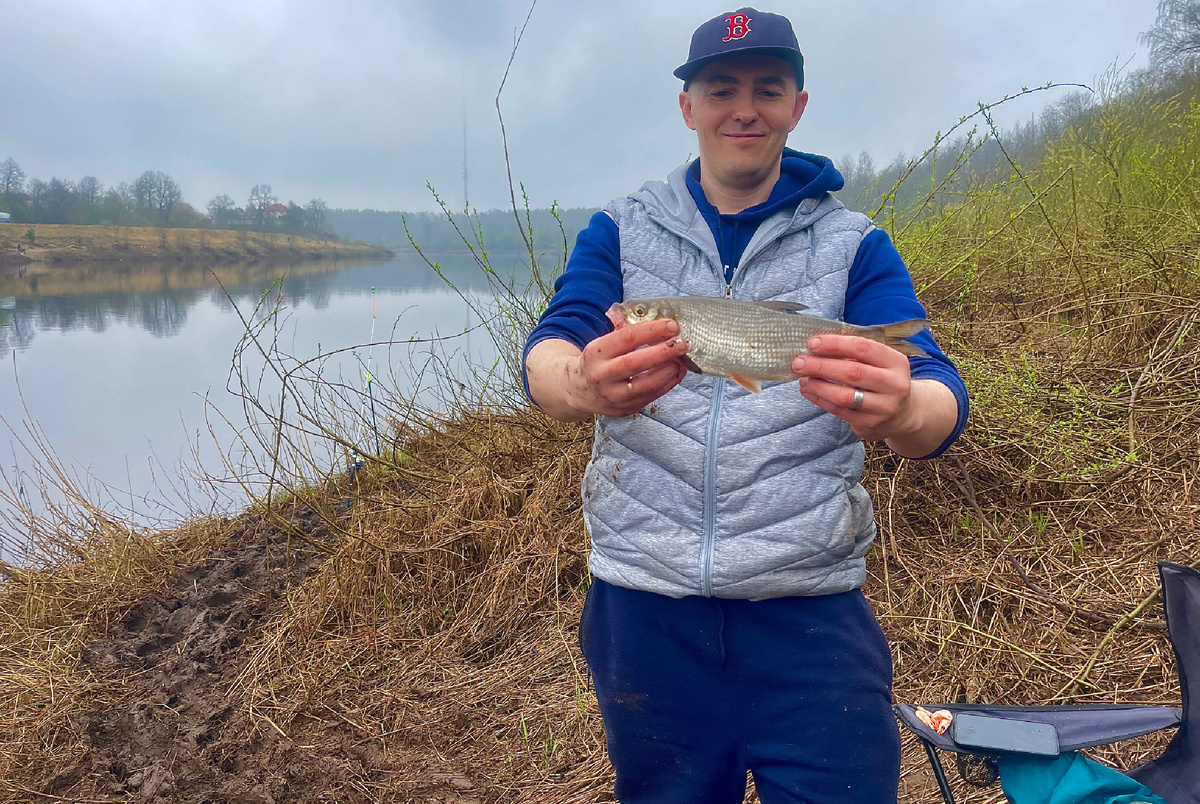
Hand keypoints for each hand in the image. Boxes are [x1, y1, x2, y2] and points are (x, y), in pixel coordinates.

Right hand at [571, 319, 689, 417]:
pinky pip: (651, 397)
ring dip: (668, 371)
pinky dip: (668, 384)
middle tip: (682, 344)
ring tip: (681, 359)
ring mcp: (613, 396)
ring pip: (646, 385)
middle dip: (663, 352)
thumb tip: (661, 327)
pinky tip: (676, 371)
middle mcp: (602, 376)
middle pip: (636, 363)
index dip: (652, 331)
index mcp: (596, 353)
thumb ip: (626, 335)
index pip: (627, 338)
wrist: (578, 390)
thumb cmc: (598, 361)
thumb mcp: (603, 344)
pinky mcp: (624, 409)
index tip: (671, 325)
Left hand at [792, 335, 917, 442]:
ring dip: (818, 385)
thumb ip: (855, 352)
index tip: (813, 342)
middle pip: (853, 373)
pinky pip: (838, 411)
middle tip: (799, 362)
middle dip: (821, 366)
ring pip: (844, 397)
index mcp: (896, 363)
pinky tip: (808, 390)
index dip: (836, 344)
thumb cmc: (884, 379)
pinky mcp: (869, 425)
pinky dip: (819, 399)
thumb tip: (816, 344)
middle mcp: (894, 386)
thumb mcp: (881, 362)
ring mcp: (882, 408)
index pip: (864, 348)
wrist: (904, 414)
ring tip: (802, 378)